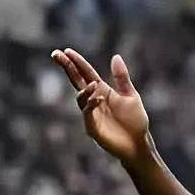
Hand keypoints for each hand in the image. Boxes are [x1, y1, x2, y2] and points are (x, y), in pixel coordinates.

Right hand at [51, 48, 150, 165]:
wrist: (139, 143)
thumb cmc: (135, 121)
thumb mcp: (131, 96)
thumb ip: (122, 77)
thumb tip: (116, 56)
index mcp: (101, 91)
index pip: (85, 73)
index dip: (76, 62)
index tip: (66, 51)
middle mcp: (93, 100)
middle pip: (76, 81)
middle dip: (67, 68)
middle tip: (56, 55)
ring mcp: (91, 114)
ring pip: (81, 99)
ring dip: (84, 91)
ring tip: (93, 84)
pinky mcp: (93, 128)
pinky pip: (88, 114)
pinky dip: (91, 105)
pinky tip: (99, 98)